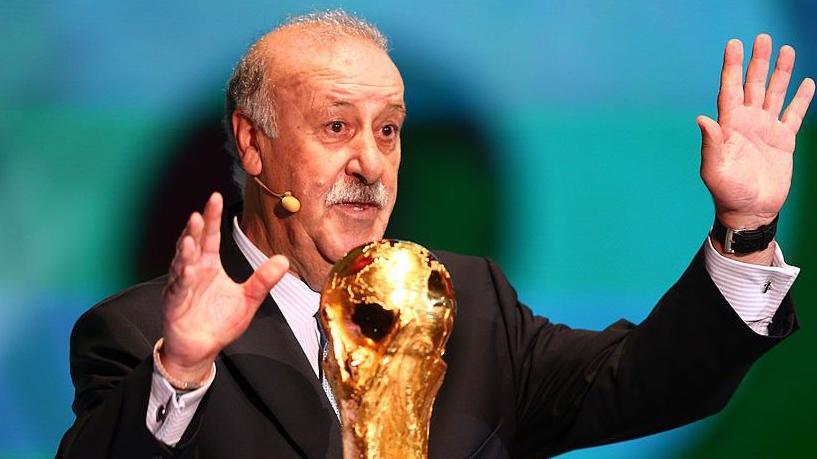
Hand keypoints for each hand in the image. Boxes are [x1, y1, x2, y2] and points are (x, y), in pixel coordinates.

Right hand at [160, 192, 288, 383]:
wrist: (202, 348)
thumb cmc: (220, 322)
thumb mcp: (249, 299)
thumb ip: (263, 279)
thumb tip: (284, 260)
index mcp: (209, 265)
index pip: (210, 236)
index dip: (211, 217)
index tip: (215, 197)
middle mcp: (193, 270)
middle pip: (193, 243)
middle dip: (195, 228)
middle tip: (200, 212)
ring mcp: (181, 285)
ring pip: (181, 263)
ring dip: (185, 250)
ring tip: (190, 236)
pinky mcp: (175, 303)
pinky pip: (178, 288)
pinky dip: (182, 278)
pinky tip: (188, 269)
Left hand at [697, 34, 813, 232]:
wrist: (750, 211)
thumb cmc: (727, 193)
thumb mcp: (714, 169)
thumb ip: (711, 144)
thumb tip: (702, 118)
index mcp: (729, 126)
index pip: (729, 89)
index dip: (732, 67)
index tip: (734, 44)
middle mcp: (747, 123)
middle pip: (753, 85)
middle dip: (757, 62)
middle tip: (762, 38)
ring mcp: (766, 130)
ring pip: (775, 94)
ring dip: (781, 73)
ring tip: (787, 49)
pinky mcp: (783, 141)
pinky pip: (793, 114)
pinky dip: (800, 99)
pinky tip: (806, 82)